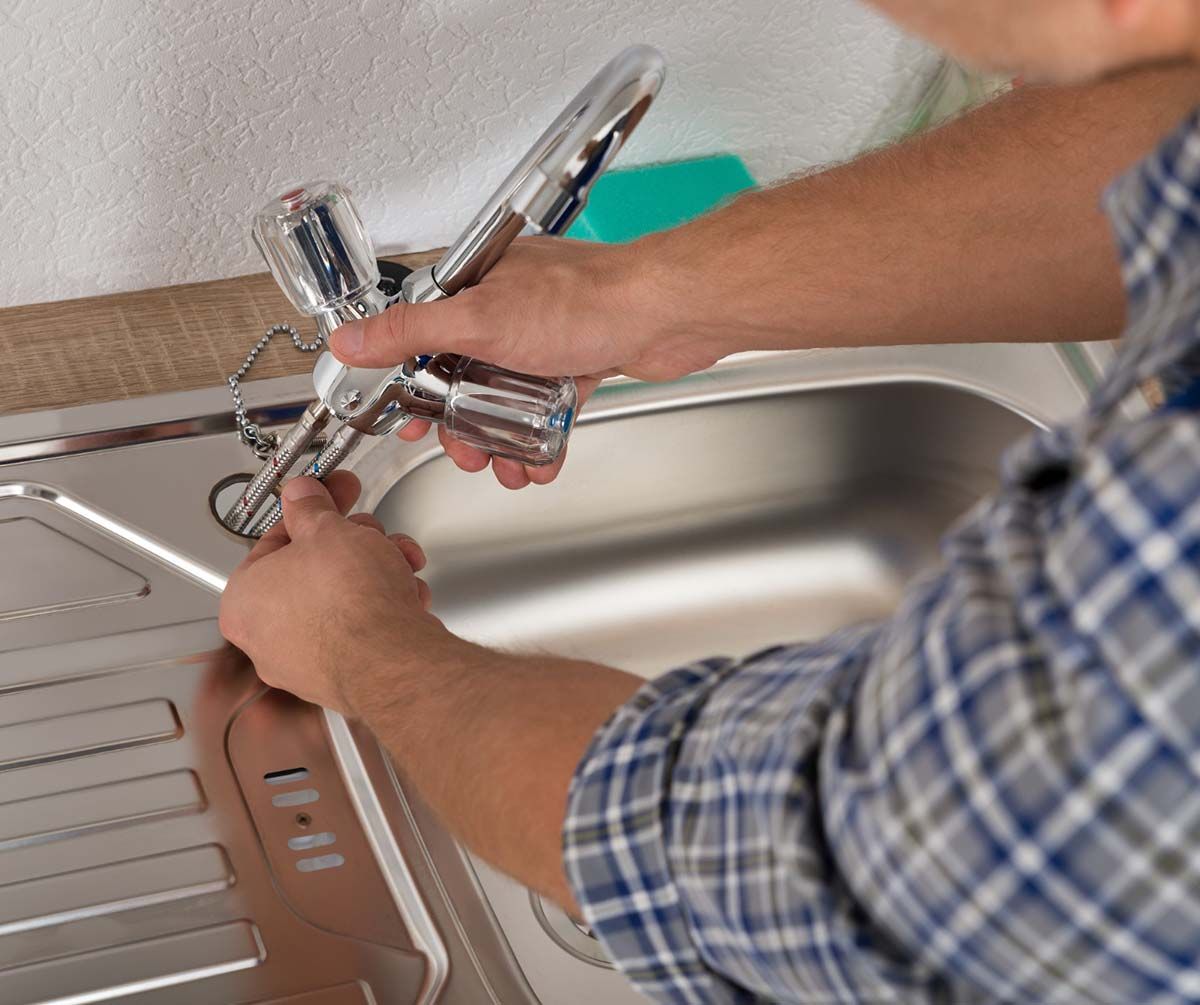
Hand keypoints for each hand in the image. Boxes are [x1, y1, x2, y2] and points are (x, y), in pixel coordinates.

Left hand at [219, 472, 443, 715]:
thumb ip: (311, 508)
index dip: (311, 511)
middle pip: (312, 571)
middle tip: (369, 531)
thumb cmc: (348, 605)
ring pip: (341, 599)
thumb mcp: (327, 530)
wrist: (392, 658)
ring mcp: (304, 663)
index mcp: (244, 600)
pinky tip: (401, 595)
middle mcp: (265, 639)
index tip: (329, 496)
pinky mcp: (343, 675)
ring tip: (395, 563)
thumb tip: (302, 496)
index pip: (274, 541)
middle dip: (352, 544)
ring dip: (375, 571)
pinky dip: (383, 608)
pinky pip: (361, 629)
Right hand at [330, 237, 723, 488]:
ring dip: (501, 438)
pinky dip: (540, 436)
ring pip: (506, 395)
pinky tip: (540, 461)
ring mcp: (545, 333)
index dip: (411, 381)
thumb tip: (351, 339)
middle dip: (461, 423)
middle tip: (463, 452)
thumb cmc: (585, 300)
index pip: (422, 332)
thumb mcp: (478, 318)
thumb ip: (410, 331)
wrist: (666, 313)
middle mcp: (508, 304)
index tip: (409, 417)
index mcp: (476, 283)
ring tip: (504, 467)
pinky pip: (546, 406)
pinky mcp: (578, 359)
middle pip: (463, 372)